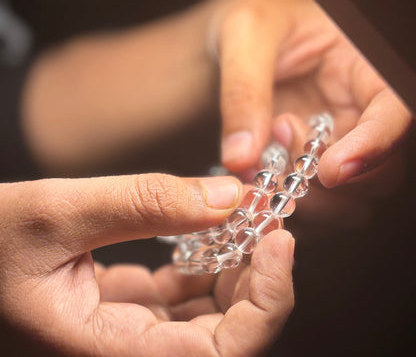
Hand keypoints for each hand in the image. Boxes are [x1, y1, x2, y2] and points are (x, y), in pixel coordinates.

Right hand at [0, 174, 293, 355]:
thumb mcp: (60, 213)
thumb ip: (147, 204)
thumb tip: (228, 196)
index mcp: (105, 354)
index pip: (220, 355)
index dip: (265, 304)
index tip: (279, 242)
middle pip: (224, 340)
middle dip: (256, 280)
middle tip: (264, 221)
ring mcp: (123, 340)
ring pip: (206, 321)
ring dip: (233, 271)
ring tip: (240, 221)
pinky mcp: (122, 317)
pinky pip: (180, 303)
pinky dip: (202, 268)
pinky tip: (206, 234)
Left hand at [213, 0, 412, 188]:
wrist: (235, 41)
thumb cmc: (253, 22)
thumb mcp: (247, 35)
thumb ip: (244, 91)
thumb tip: (241, 157)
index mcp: (363, 69)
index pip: (394, 112)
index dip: (374, 146)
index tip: (331, 170)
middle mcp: (356, 114)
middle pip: (380, 172)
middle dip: (329, 178)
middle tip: (278, 137)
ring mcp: (333, 144)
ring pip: (349, 199)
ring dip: (307, 197)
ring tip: (262, 152)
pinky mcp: (305, 165)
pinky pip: (312, 203)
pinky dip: (284, 203)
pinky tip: (253, 176)